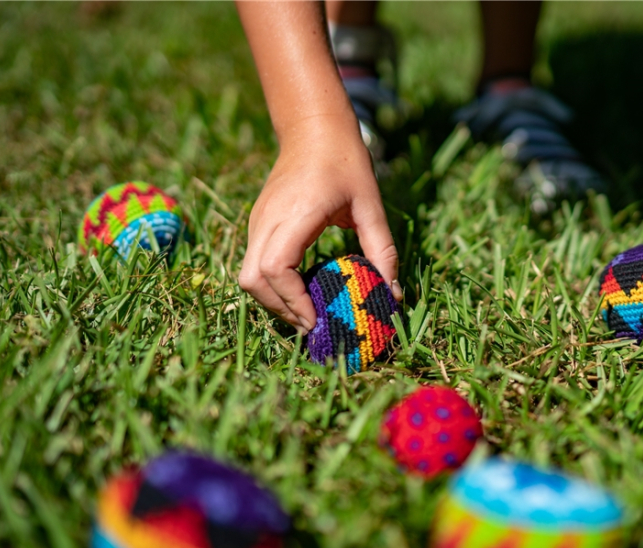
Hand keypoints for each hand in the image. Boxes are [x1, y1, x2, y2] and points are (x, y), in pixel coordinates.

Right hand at [238, 115, 400, 332]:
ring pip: (248, 275)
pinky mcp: (258, 223)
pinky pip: (255, 264)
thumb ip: (382, 250)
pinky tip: (302, 290)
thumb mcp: (371, 205)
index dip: (292, 300)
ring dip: (274, 299)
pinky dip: (272, 285)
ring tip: (308, 311)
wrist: (313, 127)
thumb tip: (394, 294)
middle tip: (313, 324)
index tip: (316, 319)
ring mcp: (257, 221)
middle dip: (280, 308)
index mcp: (297, 213)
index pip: (276, 268)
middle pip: (252, 279)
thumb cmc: (346, 161)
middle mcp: (268, 219)